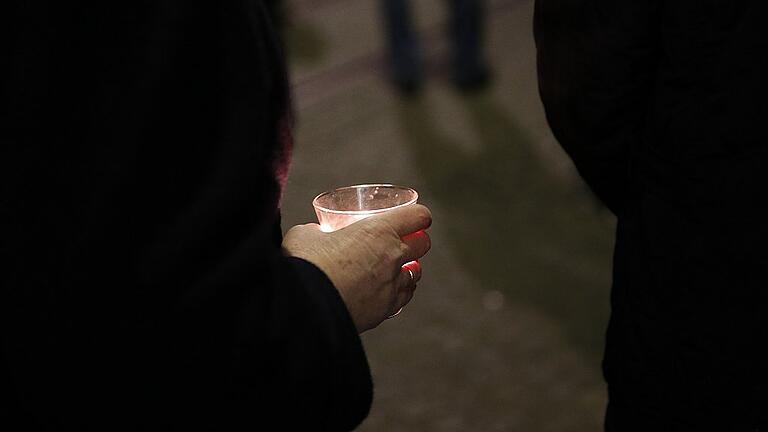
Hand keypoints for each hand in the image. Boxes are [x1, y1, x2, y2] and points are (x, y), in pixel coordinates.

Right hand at [282, 204, 431, 332]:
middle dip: (417, 241)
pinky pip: (401, 299)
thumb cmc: (305, 264)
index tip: (416, 217)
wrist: (304, 307)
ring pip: (416, 275)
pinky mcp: (384, 311)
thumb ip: (317, 231)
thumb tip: (316, 234)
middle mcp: (393, 257)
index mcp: (379, 231)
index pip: (418, 216)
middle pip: (423, 245)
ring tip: (396, 269)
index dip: (419, 215)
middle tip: (404, 241)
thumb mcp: (306, 234)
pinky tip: (387, 291)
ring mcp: (391, 286)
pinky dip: (398, 293)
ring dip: (408, 269)